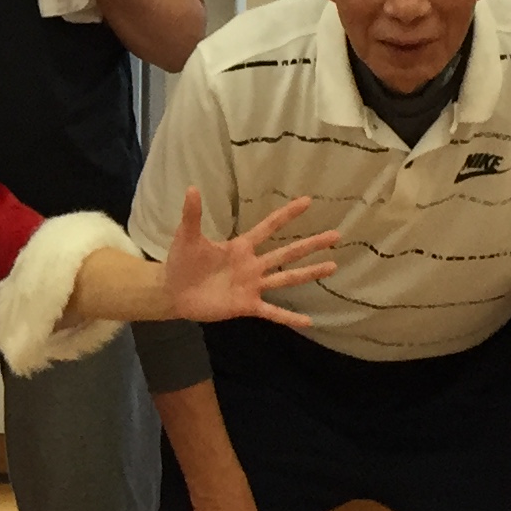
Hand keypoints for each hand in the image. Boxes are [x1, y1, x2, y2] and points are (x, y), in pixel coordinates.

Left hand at [156, 189, 347, 326]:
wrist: (174, 290)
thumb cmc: (183, 261)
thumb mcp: (187, 236)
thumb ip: (192, 215)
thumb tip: (192, 188)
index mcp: (241, 247)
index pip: (268, 227)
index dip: (287, 215)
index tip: (307, 201)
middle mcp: (252, 265)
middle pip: (287, 252)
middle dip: (311, 244)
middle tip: (336, 235)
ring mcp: (252, 285)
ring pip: (287, 278)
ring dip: (309, 273)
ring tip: (333, 266)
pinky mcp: (246, 305)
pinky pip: (272, 312)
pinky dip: (289, 317)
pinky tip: (309, 321)